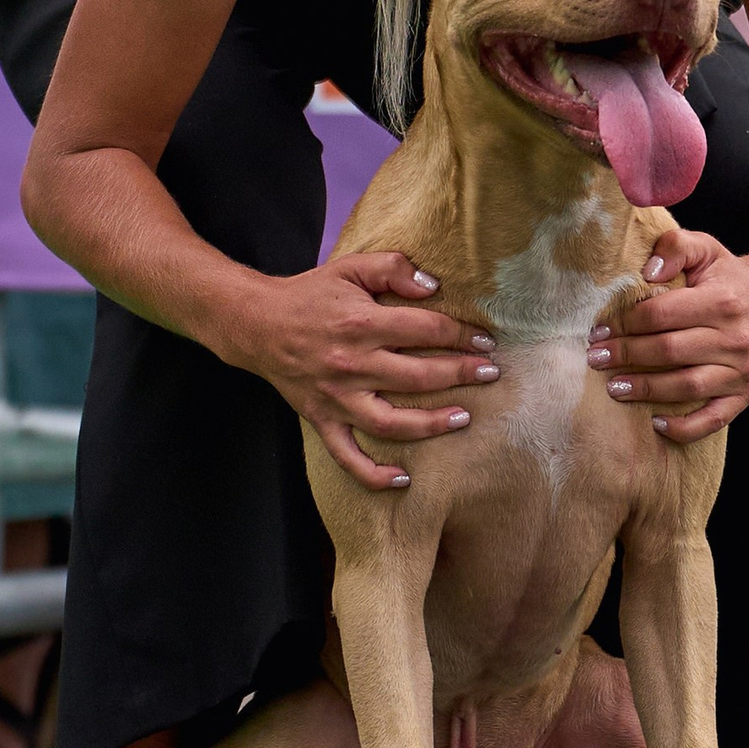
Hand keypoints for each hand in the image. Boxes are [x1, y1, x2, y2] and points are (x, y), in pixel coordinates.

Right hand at [229, 248, 499, 491]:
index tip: (485, 342)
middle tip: (491, 374)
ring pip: (391, 422)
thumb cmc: (311, 294)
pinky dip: (373, 474)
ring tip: (464, 418)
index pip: (425, 330)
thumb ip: (393, 268)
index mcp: (362, 324)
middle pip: (418, 377)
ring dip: (431, 425)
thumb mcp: (351, 267)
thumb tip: (433, 286)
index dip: (461, 335)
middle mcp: (351, 365)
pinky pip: (348, 456)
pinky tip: (403, 480)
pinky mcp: (321, 420)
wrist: (257, 324)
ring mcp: (336, 398)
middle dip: (461, 374)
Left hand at [586, 230, 748, 443]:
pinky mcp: (746, 393)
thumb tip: (649, 272)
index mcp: (722, 301)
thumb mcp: (703, 248)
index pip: (662, 315)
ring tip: (614, 388)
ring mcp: (742, 369)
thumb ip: (674, 247)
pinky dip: (685, 427)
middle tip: (596, 359)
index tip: (600, 330)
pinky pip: (714, 419)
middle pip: (669, 352)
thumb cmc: (726, 276)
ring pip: (687, 386)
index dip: (626, 324)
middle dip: (626, 356)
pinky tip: (656, 423)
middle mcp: (735, 338)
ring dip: (646, 389)